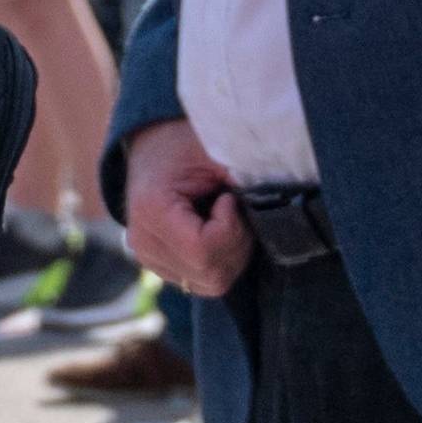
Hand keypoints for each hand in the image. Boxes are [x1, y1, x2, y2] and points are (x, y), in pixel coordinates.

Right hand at [121, 119, 253, 299]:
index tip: (229, 198)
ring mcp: (148, 257)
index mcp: (152, 210)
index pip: (203, 251)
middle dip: (236, 243)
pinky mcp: (159, 265)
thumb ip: (244, 177)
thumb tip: (278, 208)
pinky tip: (215, 228)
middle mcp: (143, 241)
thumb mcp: (216, 149)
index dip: (231, 229)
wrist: (154, 140)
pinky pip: (203, 281)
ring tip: (225, 216)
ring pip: (211, 283)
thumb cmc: (185, 139)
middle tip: (235, 208)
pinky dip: (220, 259)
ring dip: (231, 253)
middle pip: (212, 274)